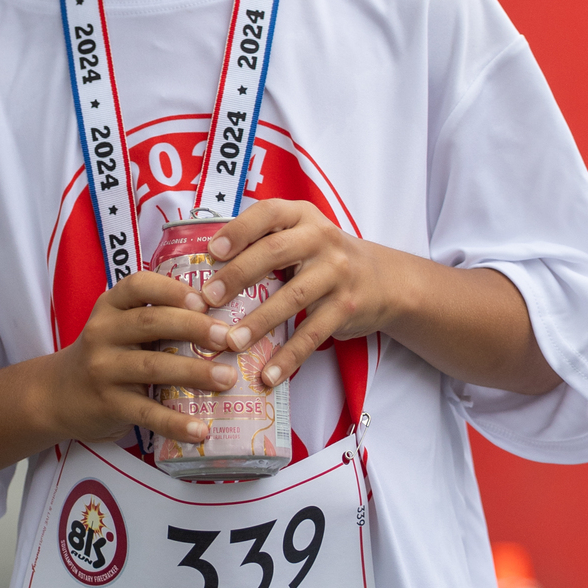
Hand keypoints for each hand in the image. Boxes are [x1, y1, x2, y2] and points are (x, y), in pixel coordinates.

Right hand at [41, 269, 241, 446]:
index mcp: (110, 307)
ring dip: (194, 372)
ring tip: (227, 378)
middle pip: (151, 323)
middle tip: (228, 338)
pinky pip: (146, 413)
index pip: (138, 286)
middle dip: (194, 327)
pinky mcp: (108, 404)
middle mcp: (102, 333)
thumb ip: (155, 318)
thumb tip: (221, 321)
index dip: (172, 290)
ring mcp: (103, 369)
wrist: (57, 395)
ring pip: (153, 366)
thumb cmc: (105, 356)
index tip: (204, 299)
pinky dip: (175, 422)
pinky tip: (200, 429)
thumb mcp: (117, 326)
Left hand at [196, 201, 381, 386]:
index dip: (239, 230)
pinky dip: (289, 357)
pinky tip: (267, 374)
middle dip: (238, 275)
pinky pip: (313, 334)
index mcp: (302, 216)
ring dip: (259, 322)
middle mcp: (321, 239)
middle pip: (275, 252)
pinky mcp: (346, 308)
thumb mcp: (300, 236)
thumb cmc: (323, 258)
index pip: (268, 214)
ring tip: (231, 342)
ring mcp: (336, 273)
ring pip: (292, 297)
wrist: (384, 280)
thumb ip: (263, 241)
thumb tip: (203, 267)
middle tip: (208, 299)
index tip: (212, 251)